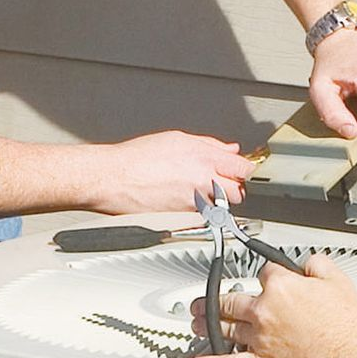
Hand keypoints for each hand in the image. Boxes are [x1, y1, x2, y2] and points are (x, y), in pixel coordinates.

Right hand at [89, 131, 251, 213]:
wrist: (112, 178)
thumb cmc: (137, 158)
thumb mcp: (177, 139)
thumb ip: (209, 145)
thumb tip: (230, 150)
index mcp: (203, 157)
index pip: (243, 168)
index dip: (244, 170)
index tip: (240, 170)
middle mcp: (203, 181)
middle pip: (239, 192)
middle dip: (233, 188)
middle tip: (221, 182)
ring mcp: (195, 202)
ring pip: (222, 207)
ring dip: (217, 202)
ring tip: (199, 192)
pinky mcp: (184, 219)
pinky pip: (204, 216)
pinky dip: (200, 211)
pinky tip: (184, 200)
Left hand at [188, 253, 356, 357]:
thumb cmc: (348, 325)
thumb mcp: (337, 279)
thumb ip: (316, 264)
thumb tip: (306, 263)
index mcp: (281, 288)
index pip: (263, 271)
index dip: (266, 272)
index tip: (267, 276)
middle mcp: (265, 312)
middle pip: (230, 301)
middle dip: (214, 299)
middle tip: (203, 301)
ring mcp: (262, 339)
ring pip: (226, 328)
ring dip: (207, 325)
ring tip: (197, 323)